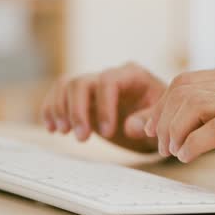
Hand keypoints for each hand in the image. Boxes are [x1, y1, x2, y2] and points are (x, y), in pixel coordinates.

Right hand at [41, 62, 165, 152]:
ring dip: (60, 109)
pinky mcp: (83, 96)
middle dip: (77, 111)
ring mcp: (95, 84)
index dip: (104, 106)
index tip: (107, 133)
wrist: (157, 119)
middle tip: (82, 138)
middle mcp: (111, 75)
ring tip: (63, 132)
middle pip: (82, 82)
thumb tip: (128, 126)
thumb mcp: (162, 120)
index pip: (109, 81)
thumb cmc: (162, 117)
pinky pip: (60, 92)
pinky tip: (52, 127)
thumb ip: (148, 121)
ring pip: (67, 85)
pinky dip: (52, 108)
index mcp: (133, 76)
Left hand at [144, 64, 214, 194]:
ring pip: (194, 106)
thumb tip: (175, 118)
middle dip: (163, 119)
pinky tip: (189, 157)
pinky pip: (213, 131)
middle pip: (183, 91)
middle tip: (161, 144)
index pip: (185, 81)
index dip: (162, 106)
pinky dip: (192, 145)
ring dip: (174, 132)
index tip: (155, 129)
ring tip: (174, 152)